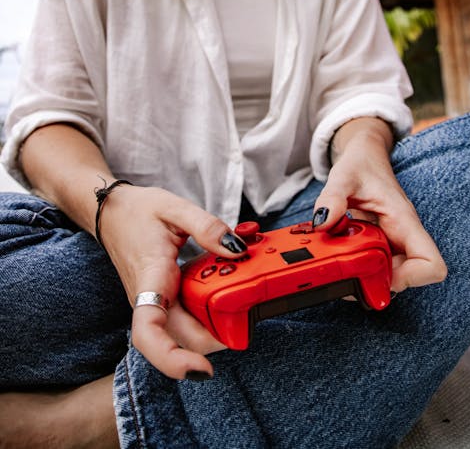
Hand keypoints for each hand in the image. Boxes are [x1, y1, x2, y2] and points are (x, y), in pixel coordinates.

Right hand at [99, 185, 246, 379]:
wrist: (112, 213)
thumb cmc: (137, 211)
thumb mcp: (174, 208)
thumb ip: (207, 227)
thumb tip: (236, 249)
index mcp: (150, 278)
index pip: (149, 333)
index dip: (173, 360)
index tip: (203, 370)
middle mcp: (152, 300)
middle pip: (182, 340)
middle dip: (218, 338)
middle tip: (248, 316)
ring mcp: (157, 304)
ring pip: (187, 333)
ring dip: (217, 326)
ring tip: (241, 301)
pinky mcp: (164, 302)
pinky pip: (188, 318)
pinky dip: (211, 312)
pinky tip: (227, 293)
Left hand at [313, 120, 446, 291]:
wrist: (365, 155)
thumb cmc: (361, 163)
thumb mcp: (343, 177)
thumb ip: (332, 198)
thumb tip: (322, 222)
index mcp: (404, 221)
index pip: (431, 265)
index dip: (410, 279)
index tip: (379, 273)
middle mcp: (404, 235)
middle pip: (410, 277)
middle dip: (380, 280)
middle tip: (351, 270)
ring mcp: (394, 241)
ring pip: (392, 274)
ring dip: (368, 274)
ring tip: (343, 260)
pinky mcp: (382, 242)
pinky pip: (377, 263)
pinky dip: (360, 264)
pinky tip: (341, 253)